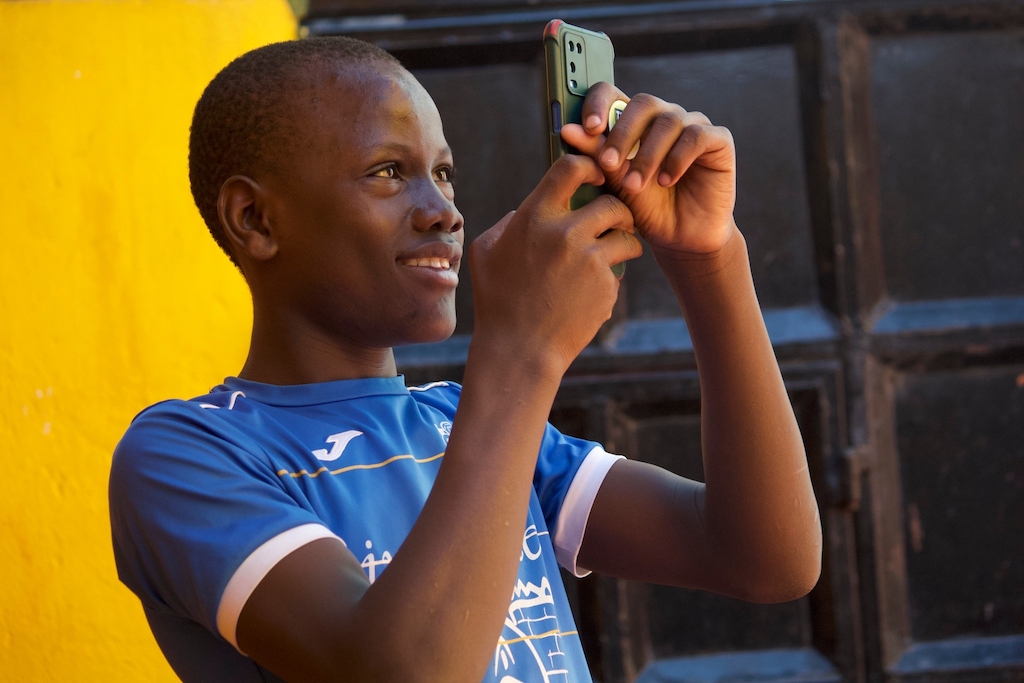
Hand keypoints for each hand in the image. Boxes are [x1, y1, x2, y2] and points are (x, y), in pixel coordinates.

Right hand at [469, 154, 640, 373]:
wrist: (519, 350)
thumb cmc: (497, 302)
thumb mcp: (486, 254)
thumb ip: (507, 225)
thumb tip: (524, 211)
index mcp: (534, 217)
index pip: (571, 168)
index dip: (591, 166)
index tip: (599, 176)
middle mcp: (565, 231)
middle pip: (612, 202)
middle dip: (618, 212)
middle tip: (615, 223)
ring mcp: (589, 258)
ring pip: (626, 236)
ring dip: (625, 242)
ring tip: (617, 253)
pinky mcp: (606, 284)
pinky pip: (620, 270)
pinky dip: (612, 278)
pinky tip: (593, 292)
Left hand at [561, 83, 736, 256]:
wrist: (681, 239)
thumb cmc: (647, 210)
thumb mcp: (616, 184)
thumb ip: (596, 156)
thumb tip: (568, 130)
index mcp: (635, 122)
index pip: (614, 93)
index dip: (599, 102)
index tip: (588, 128)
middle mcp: (664, 117)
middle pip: (643, 102)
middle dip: (622, 133)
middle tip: (610, 164)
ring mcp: (692, 125)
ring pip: (669, 121)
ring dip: (647, 155)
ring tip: (636, 186)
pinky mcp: (718, 140)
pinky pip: (696, 136)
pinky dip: (677, 159)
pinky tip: (666, 181)